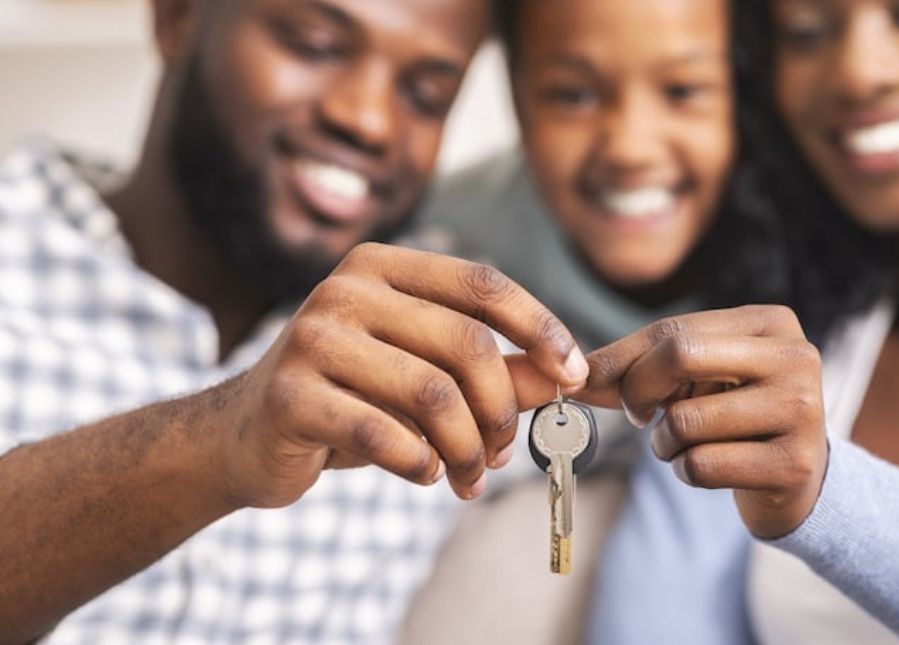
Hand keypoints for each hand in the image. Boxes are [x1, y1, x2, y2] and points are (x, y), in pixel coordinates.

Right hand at [211, 243, 587, 506]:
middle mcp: (345, 289)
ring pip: (431, 395)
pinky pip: (383, 435)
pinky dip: (420, 463)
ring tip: (469, 478)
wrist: (247, 434)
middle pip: (464, 346)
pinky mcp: (289, 395)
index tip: (575, 377)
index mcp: (384, 267)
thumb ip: (493, 371)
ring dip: (466, 449)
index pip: (482, 285)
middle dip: (500, 411)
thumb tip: (565, 379)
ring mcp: (312, 338)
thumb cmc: (352, 398)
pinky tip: (425, 475)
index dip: (540, 328)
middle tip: (502, 454)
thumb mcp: (423, 374)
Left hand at [584, 305, 827, 538]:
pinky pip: (702, 466)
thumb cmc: (735, 417)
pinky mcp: (794, 464)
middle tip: (638, 415)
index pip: (674, 330)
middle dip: (638, 391)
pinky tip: (711, 469)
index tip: (589, 383)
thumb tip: (576, 376)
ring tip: (686, 446)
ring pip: (685, 421)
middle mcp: (795, 357)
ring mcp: (801, 410)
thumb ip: (640, 368)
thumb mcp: (697, 379)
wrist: (799, 480)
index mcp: (770, 322)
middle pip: (680, 356)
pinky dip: (686, 472)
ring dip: (665, 443)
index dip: (621, 359)